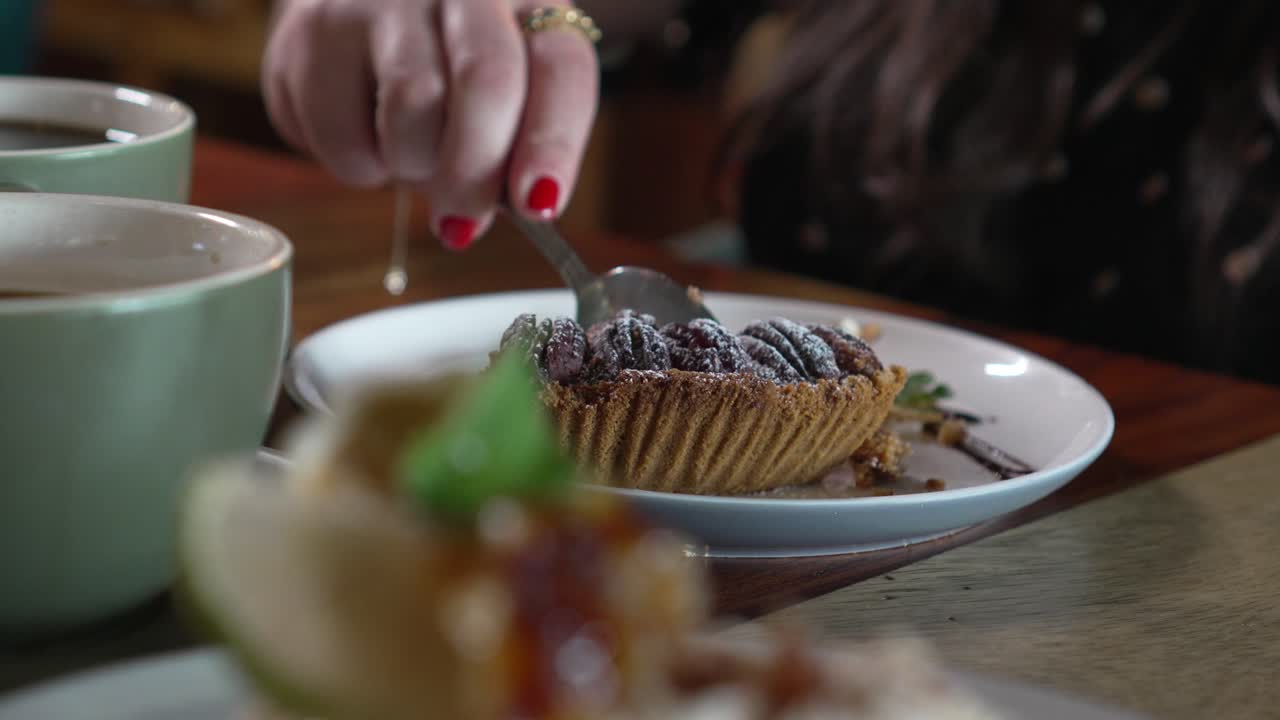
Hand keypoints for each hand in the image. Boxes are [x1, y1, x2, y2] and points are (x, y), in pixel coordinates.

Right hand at [262, 0, 599, 249]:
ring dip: (414, 166)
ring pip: (411, 107)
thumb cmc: (450, 66)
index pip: (561, 67)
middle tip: (465, 222)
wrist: (358, 5)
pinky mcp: (311, 31)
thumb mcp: (507, 94)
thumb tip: (476, 221)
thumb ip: (514, 151)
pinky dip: (359, 166)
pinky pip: (341, 134)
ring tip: (412, 157)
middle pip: (487, 81)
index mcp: (529, 2)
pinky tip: (365, 138)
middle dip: (478, 170)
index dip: (554, 143)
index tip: (539, 204)